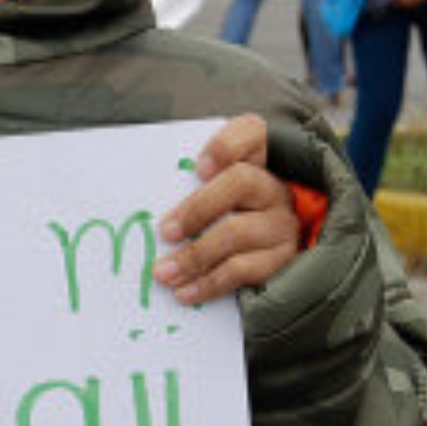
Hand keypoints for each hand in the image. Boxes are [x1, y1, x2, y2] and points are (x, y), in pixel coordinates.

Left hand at [153, 114, 300, 304]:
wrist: (267, 250)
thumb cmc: (225, 212)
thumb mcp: (211, 188)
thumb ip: (188, 181)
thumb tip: (144, 197)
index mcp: (256, 157)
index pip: (252, 133)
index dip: (225, 146)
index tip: (198, 168)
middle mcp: (273, 185)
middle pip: (239, 182)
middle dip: (196, 208)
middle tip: (164, 232)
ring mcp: (281, 222)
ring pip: (237, 233)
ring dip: (194, 256)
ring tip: (163, 273)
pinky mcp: (282, 257)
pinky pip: (243, 270)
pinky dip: (209, 283)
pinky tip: (185, 292)